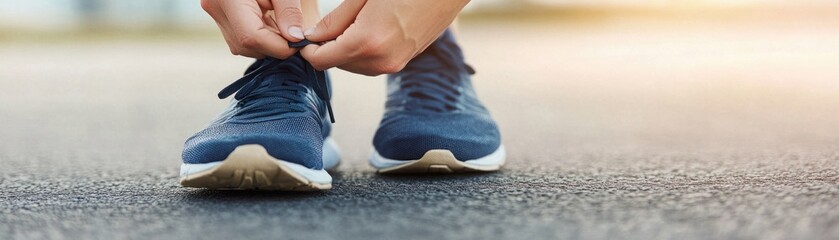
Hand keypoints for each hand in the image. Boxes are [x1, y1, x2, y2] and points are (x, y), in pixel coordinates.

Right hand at [201, 0, 308, 58]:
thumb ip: (289, 11)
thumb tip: (295, 39)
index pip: (251, 36)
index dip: (278, 46)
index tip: (299, 41)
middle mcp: (215, 7)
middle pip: (247, 44)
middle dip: (275, 44)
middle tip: (295, 30)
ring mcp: (216, 12)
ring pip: (243, 45)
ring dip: (268, 40)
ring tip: (282, 18)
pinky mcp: (221, 15)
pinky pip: (241, 35)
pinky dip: (261, 33)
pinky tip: (272, 17)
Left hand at [300, 0, 469, 75]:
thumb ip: (334, 21)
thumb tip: (311, 37)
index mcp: (366, 42)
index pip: (321, 59)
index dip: (307, 48)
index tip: (304, 34)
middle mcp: (380, 60)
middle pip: (336, 65)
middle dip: (326, 48)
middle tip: (325, 25)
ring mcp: (394, 64)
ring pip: (353, 66)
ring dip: (344, 51)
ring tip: (349, 24)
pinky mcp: (403, 62)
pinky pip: (371, 63)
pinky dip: (361, 52)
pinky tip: (366, 29)